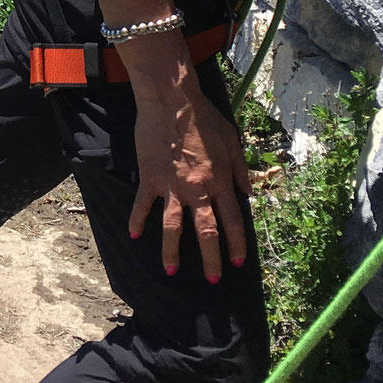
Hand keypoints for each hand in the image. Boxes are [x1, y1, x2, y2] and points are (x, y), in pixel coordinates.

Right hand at [128, 65, 252, 279]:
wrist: (172, 102)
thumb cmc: (205, 118)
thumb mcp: (233, 141)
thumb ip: (241, 169)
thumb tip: (248, 193)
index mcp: (220, 181)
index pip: (232, 220)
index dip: (236, 244)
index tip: (238, 263)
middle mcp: (197, 189)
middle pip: (206, 231)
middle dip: (211, 259)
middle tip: (214, 280)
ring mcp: (172, 186)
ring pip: (173, 227)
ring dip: (172, 251)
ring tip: (172, 271)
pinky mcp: (150, 178)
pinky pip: (143, 204)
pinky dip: (137, 219)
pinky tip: (133, 234)